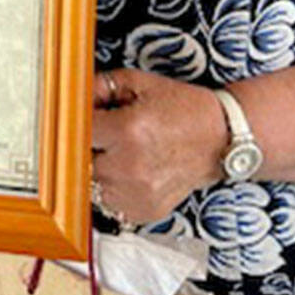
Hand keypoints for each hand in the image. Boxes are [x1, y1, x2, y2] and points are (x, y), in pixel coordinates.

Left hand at [91, 68, 227, 225]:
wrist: (220, 138)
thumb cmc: (182, 108)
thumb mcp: (140, 83)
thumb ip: (102, 85)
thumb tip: (74, 96)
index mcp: (128, 130)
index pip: (77, 131)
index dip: (76, 123)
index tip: (80, 120)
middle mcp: (131, 166)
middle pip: (81, 160)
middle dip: (89, 146)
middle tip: (104, 136)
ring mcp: (139, 193)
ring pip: (93, 185)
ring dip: (98, 170)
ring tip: (119, 154)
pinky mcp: (146, 211)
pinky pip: (112, 204)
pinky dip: (114, 189)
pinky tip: (129, 172)